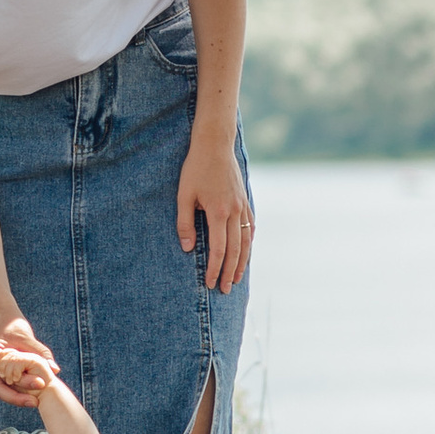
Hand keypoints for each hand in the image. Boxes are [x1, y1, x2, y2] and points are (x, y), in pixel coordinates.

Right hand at [0, 312, 56, 404]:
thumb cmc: (10, 324)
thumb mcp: (26, 335)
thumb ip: (40, 352)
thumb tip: (55, 370)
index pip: (4, 372)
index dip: (22, 381)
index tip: (40, 383)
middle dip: (16, 398)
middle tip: (35, 402)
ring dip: (16, 397)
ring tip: (34, 401)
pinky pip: (1, 385)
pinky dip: (14, 391)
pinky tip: (28, 395)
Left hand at [177, 132, 253, 295]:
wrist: (215, 144)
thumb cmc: (195, 168)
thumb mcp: (184, 194)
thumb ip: (185, 222)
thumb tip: (187, 248)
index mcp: (219, 212)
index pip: (218, 250)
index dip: (214, 269)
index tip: (210, 283)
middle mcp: (235, 212)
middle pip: (235, 250)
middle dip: (229, 272)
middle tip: (224, 289)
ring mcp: (243, 206)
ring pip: (246, 240)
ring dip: (242, 261)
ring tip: (237, 277)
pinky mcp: (245, 200)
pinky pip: (250, 226)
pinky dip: (249, 241)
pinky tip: (246, 251)